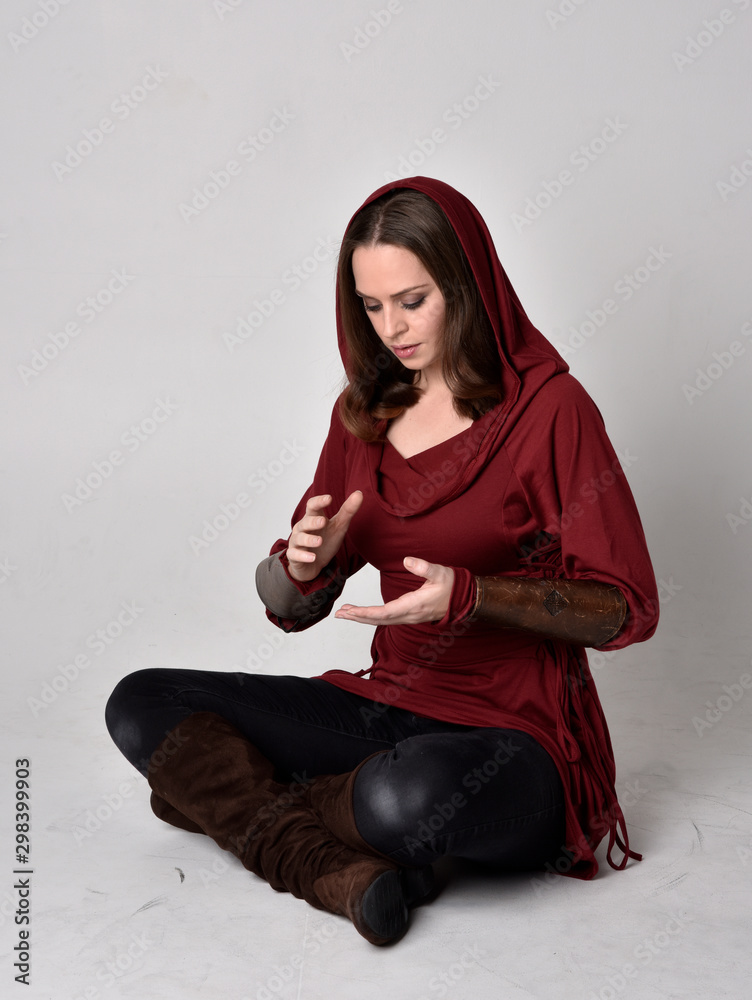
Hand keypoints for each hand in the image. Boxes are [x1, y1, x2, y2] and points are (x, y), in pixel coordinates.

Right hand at [286, 491, 363, 582]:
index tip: (329, 498)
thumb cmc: (326, 541)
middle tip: (323, 521)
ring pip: (299, 538)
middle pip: (305, 522)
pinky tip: (312, 558)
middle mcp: (302, 528)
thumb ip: (348, 511)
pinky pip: (296, 555)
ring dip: (309, 540)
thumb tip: (359, 493)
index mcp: (313, 517)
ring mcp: (297, 542)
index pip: (312, 506)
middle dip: (313, 522)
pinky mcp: (295, 556)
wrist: (314, 565)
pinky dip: (303, 556)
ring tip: (319, 541)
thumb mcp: (339, 526)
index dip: (319, 501)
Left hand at [335, 557, 453, 624]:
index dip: (365, 613)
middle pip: (378, 620)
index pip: (384, 613)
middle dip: (357, 617)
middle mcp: (409, 615)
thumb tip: (408, 560)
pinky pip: (386, 618)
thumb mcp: (441, 573)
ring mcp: (409, 617)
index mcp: (413, 605)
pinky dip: (372, 616)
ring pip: (381, 621)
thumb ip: (424, 567)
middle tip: (338, 614)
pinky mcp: (409, 615)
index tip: (349, 611)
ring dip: (362, 618)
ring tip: (345, 613)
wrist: (464, 599)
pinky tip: (363, 613)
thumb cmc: (452, 585)